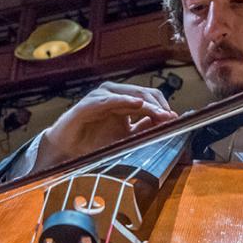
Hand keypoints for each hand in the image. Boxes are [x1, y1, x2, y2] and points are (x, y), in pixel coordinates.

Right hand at [36, 82, 177, 171]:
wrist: (67, 149)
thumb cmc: (93, 142)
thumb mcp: (125, 137)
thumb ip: (143, 129)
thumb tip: (165, 123)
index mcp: (124, 102)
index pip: (149, 98)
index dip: (163, 107)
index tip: (175, 119)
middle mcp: (114, 95)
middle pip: (144, 93)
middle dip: (159, 106)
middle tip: (169, 118)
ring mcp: (101, 97)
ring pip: (130, 95)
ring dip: (147, 104)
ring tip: (160, 114)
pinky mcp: (89, 103)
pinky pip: (109, 100)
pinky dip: (124, 100)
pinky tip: (137, 104)